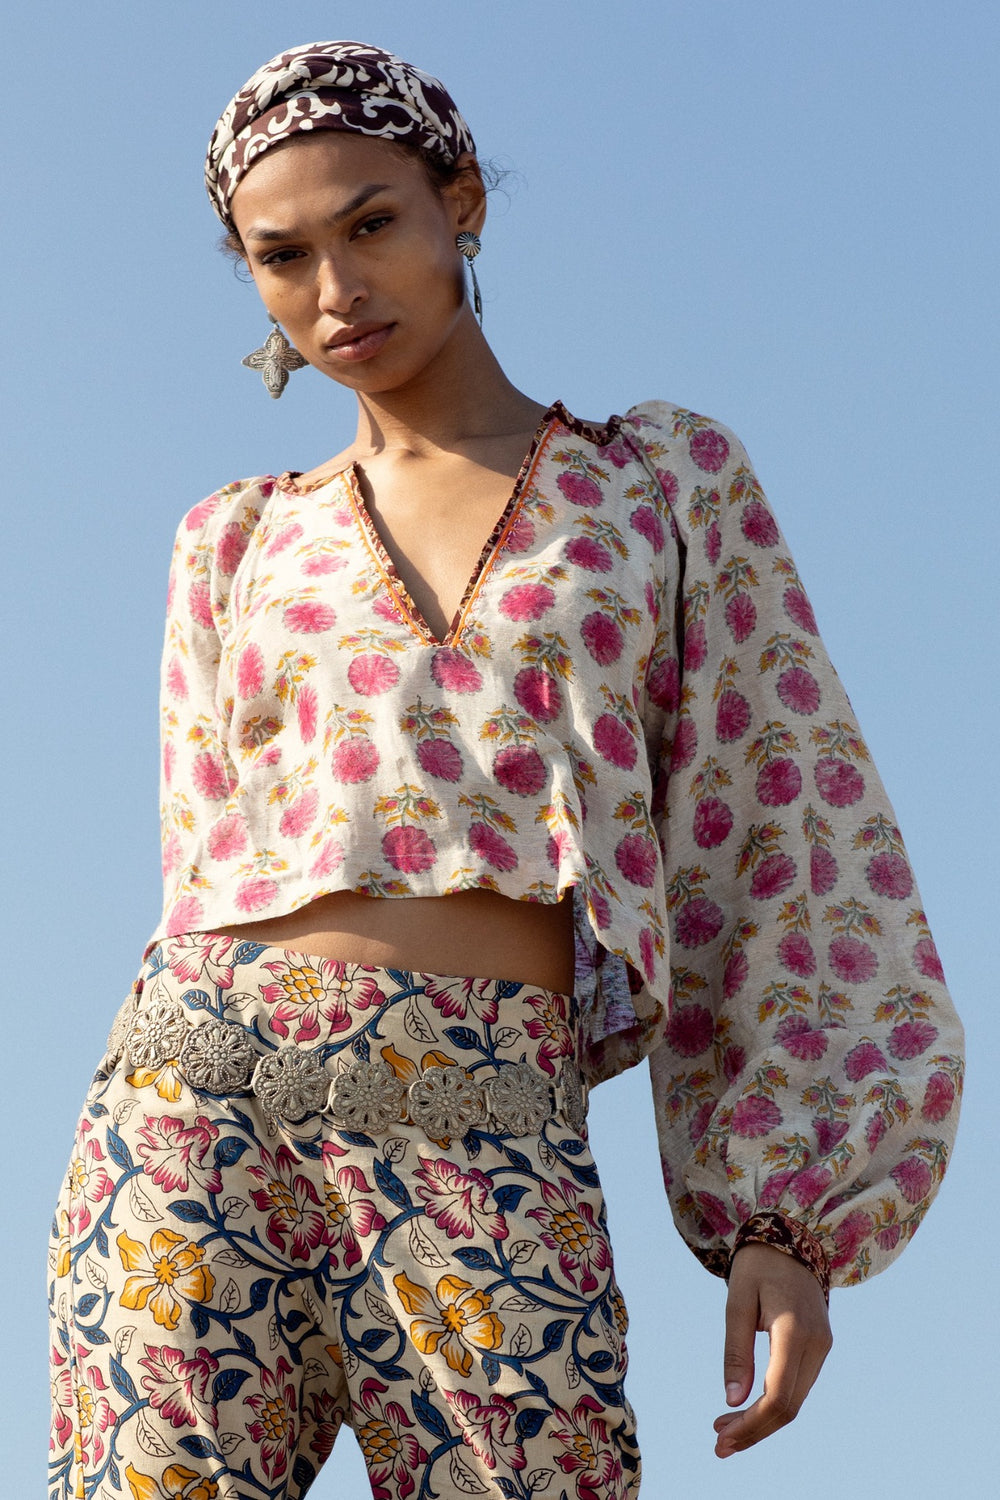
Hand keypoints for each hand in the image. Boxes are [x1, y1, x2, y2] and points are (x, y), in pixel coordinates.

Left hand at [713, 1242, 831, 1457]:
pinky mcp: (819, 1347)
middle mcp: (817, 1345)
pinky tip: (748, 1410)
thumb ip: (735, 1351)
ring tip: (726, 1432)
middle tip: (718, 1444)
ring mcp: (822, 1347)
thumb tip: (732, 1401)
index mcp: (795, 1332)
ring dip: (762, 1422)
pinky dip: (773, 1404)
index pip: (777, 1396)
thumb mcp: (737, 1301)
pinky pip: (797, 1387)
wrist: (791, 1238)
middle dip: (754, 1431)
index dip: (751, 1424)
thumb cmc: (757, 1266)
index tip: (722, 1437)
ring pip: (795, 1401)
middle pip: (788, 1407)